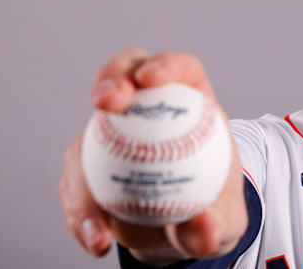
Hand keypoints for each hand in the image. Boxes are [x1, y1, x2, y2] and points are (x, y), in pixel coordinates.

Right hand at [59, 48, 247, 263]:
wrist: (183, 232)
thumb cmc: (214, 212)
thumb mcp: (226, 222)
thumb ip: (217, 225)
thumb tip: (204, 230)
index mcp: (193, 106)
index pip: (181, 70)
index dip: (165, 64)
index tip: (150, 79)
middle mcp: (150, 112)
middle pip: (125, 77)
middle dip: (111, 79)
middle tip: (107, 103)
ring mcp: (115, 136)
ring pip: (89, 134)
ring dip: (84, 167)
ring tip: (98, 211)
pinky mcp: (90, 168)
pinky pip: (76, 184)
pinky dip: (82, 211)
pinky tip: (96, 238)